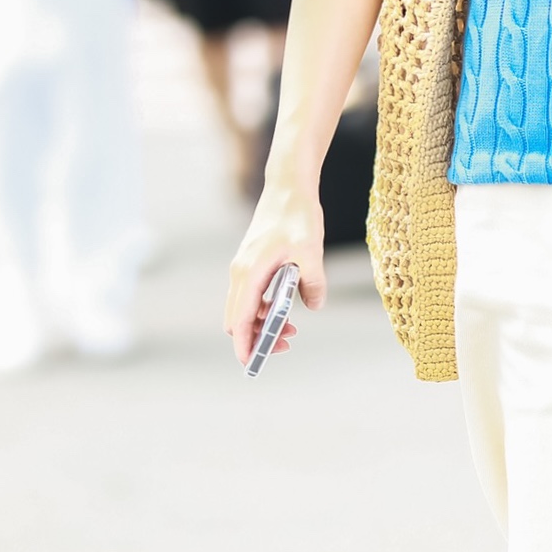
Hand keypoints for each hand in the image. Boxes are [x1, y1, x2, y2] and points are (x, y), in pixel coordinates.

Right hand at [225, 181, 326, 366]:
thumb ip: (313, 283)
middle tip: (288, 342)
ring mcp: (244, 269)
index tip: (253, 364)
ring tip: (292, 329)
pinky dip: (264, 308)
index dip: (245, 345)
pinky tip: (287, 308)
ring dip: (263, 323)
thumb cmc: (297, 216)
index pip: (240, 320)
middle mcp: (241, 273)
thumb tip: (313, 306)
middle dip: (258, 338)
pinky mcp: (251, 264)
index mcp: (250, 273)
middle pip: (238, 320)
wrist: (288, 187)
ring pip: (244, 309)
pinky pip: (251, 296)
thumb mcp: (311, 252)